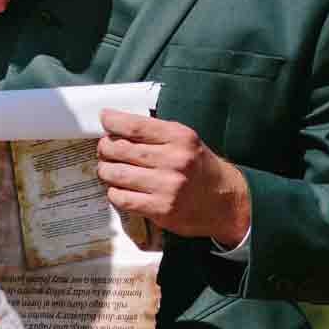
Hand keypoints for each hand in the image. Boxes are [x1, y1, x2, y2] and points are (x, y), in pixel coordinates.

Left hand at [97, 109, 250, 245]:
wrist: (225, 202)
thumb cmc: (200, 168)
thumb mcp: (186, 141)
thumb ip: (156, 133)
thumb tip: (118, 125)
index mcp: (180, 138)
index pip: (136, 126)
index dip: (114, 122)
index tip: (105, 119)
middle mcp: (174, 160)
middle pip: (121, 149)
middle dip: (105, 148)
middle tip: (104, 149)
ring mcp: (167, 186)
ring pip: (116, 174)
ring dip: (106, 171)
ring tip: (108, 170)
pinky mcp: (161, 209)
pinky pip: (122, 198)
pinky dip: (114, 192)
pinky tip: (119, 189)